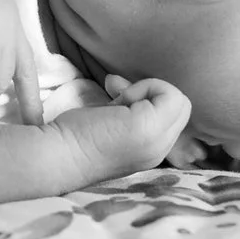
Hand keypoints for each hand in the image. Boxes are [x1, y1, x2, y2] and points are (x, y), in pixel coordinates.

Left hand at [50, 74, 193, 182]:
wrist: (57, 156)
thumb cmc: (75, 138)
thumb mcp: (110, 123)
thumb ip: (125, 109)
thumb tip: (118, 82)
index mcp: (153, 152)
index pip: (175, 117)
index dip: (151, 102)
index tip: (119, 103)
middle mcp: (160, 151)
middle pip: (182, 107)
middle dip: (152, 95)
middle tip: (119, 100)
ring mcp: (157, 142)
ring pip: (180, 100)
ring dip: (148, 91)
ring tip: (117, 104)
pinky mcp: (148, 127)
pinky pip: (169, 93)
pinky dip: (146, 86)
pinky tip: (118, 100)